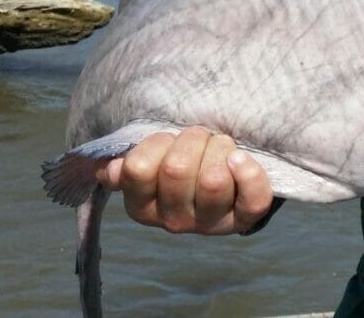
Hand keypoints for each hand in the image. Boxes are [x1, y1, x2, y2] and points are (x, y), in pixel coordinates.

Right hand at [96, 126, 273, 234]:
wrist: (222, 172)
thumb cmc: (182, 160)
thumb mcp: (150, 159)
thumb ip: (130, 163)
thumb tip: (111, 171)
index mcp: (142, 207)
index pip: (138, 169)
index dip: (156, 143)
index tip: (168, 141)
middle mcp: (174, 222)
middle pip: (176, 169)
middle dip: (192, 140)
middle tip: (200, 139)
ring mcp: (210, 224)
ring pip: (212, 180)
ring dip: (219, 148)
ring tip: (220, 147)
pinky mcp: (244, 219)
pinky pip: (252, 199)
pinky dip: (248, 171)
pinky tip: (239, 158)